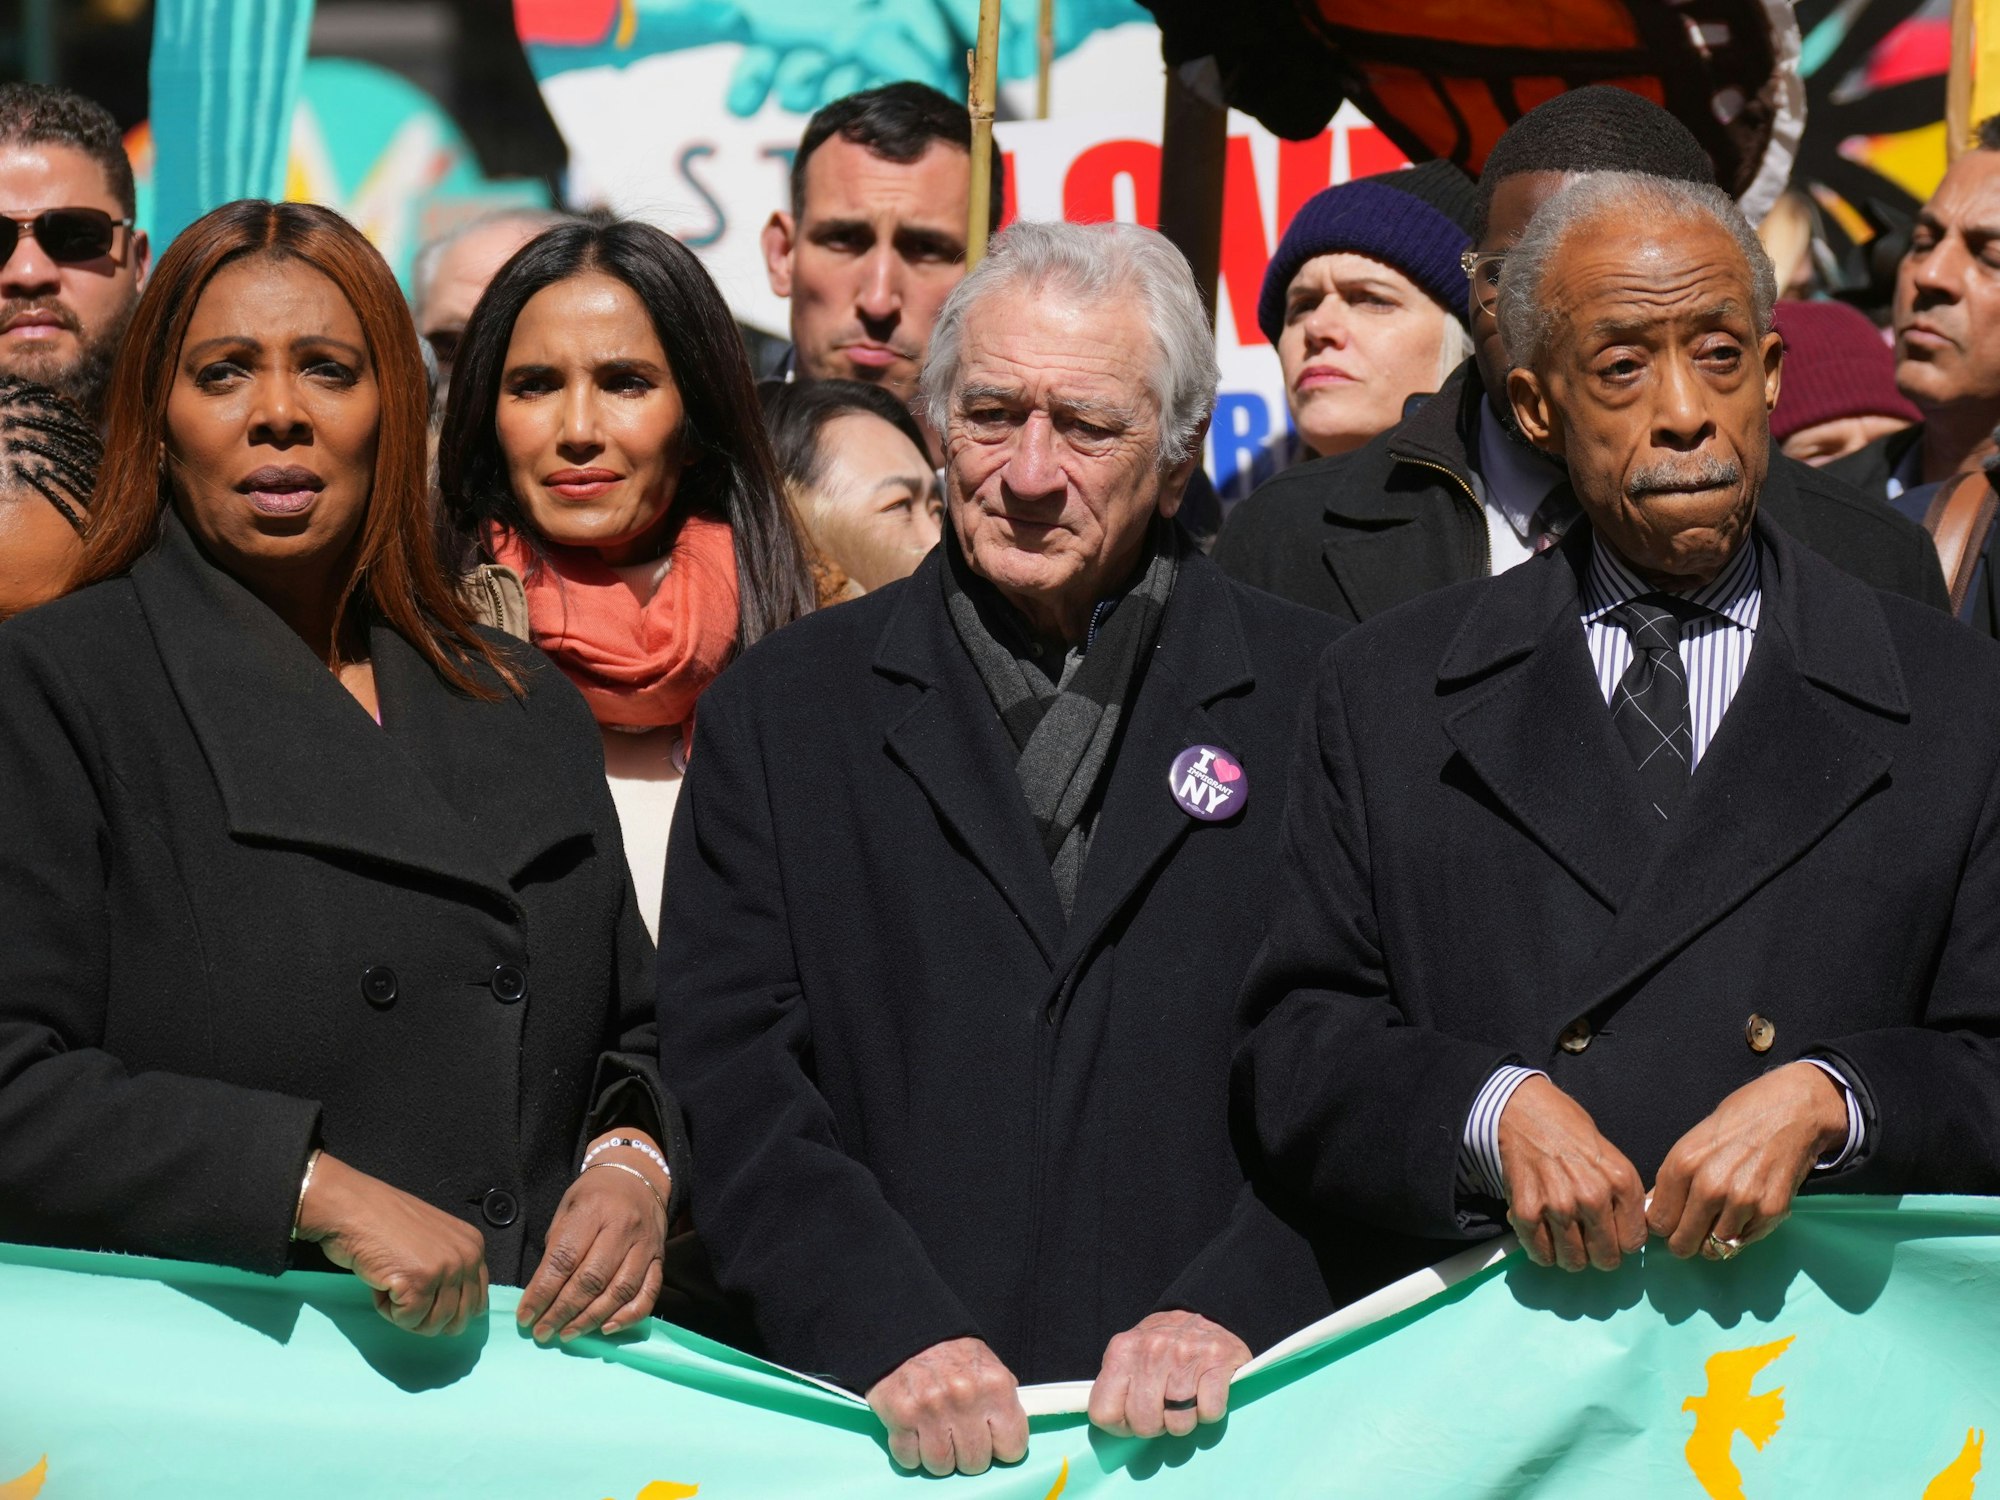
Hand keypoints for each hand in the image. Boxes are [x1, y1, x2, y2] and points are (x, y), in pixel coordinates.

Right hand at [295, 1153, 489, 1335]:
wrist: (353, 1208)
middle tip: (404, 1293)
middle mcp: (468, 1257)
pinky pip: (407, 1320)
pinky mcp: (420, 1282)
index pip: (477, 1303)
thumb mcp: (435, 1242)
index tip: (424, 1299)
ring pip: (432, 1325)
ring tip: (392, 1280)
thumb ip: (452, 1270)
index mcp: (474, 1247)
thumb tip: (456, 1312)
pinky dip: (386, 1308)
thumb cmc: (385, 1224)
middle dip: (426, 1317)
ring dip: (404, 1312)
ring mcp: (446, 1269)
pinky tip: (381, 1281)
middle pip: (457, 1320)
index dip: (447, 1311)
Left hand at [517, 1141, 668, 1343]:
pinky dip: (628, 1316)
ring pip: (619, 1291)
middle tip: (543, 1332)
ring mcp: (645, 1246)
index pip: (563, 1259)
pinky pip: (648, 1294)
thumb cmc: (594, 1194)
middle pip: (591, 1280)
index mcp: (593, 1211)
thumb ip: (557, 1246)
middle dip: (562, 1311)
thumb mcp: (567, 1207)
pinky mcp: (660, 1259)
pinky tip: (606, 1329)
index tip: (526, 1316)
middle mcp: (622, 1229)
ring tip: (567, 1334)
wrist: (638, 1176)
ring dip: (590, 1319)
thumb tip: (542, 1292)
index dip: (542, 1292)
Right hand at [866, 1337, 1027, 1475]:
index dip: (1000, 1447)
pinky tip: (914, 1432)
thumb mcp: (989, 1367)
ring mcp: (931, 1409)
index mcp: (995, 1386)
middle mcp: (965, 1398)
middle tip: (958, 1433)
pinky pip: (909, 1460)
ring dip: (938, 1456)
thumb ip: (1003, 1402)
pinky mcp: (900, 1417)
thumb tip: (1010, 1440)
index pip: (1013, 1447)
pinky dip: (911, 1452)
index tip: (990, 1439)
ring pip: (942, 1467)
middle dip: (967, 1453)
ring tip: (935, 1433)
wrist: (908, 1329)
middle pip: (976, 1463)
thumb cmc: (953, 1355)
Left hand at [1088, 1310, 1250, 1438]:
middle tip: (1164, 1409)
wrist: (1209, 1310)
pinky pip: (1209, 1413)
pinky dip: (1209, 1412)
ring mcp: (1184, 1355)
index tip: (1132, 1419)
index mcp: (1122, 1350)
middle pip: (1144, 1423)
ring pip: (1178, 1424)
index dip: (1120, 1425)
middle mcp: (1151, 1351)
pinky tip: (1205, 1394)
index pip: (1103, 1412)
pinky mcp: (1217, 1361)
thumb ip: (1118, 1382)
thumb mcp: (1132, 1351)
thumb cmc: (1166, 1342)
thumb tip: (1116, 1423)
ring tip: (1187, 1400)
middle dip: (1156, 1426)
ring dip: (1185, 1420)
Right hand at [1499, 1076, 1647, 1271]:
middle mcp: (1592, 1197)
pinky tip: (1543, 1233)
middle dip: (1598, 1254)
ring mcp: (1558, 1206)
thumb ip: (1623, 1197)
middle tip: (1587, 1241)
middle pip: (1606, 1258)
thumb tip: (1629, 1235)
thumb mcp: (1612, 1158)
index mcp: (1620, 1181)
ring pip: (1573, 1261)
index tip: (1611, 1234)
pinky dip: (1542, 1251)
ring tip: (1564, 1236)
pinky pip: (1541, 1254)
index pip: (1634, 1243)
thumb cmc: (1570, 1133)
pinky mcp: (1527, 1211)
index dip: (1622, 1242)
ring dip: (1569, 1255)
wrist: (1524, 1111)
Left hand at [1647, 1062, 1850, 1259]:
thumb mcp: (1692, 1142)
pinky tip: (1744, 1212)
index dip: (1663, 1225)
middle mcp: (1710, 1186)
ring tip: (1720, 1218)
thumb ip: (1672, 1179)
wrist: (1791, 1111)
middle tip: (1691, 1232)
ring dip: (1714, 1240)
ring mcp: (1742, 1202)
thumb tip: (1653, 1210)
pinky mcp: (1771, 1212)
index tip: (1671, 1222)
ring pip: (1714, 1249)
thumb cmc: (1738, 1122)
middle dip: (1684, 1242)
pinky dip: (1741, 1234)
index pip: (1658, 1222)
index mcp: (1683, 1164)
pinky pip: (1744, 1242)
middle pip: (1682, 1243)